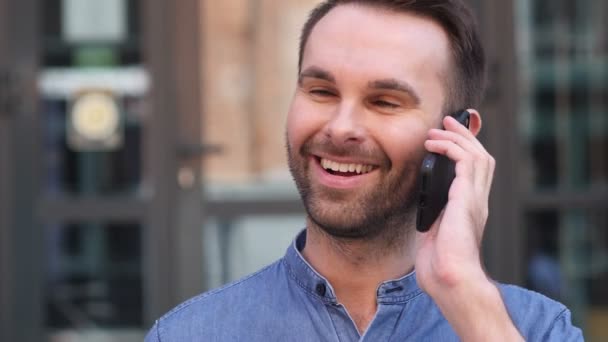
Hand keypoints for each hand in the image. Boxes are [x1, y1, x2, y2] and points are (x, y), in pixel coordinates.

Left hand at [414, 110, 522, 340]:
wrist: (451, 280)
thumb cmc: (441, 267)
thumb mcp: (434, 236)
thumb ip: (433, 220)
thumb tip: (422, 211)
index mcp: (470, 210)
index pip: (475, 173)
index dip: (465, 151)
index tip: (449, 138)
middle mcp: (477, 202)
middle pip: (481, 157)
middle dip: (465, 136)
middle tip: (447, 123)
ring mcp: (474, 199)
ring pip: (477, 154)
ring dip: (457, 138)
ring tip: (438, 130)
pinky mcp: (466, 198)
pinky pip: (464, 161)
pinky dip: (451, 147)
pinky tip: (435, 145)